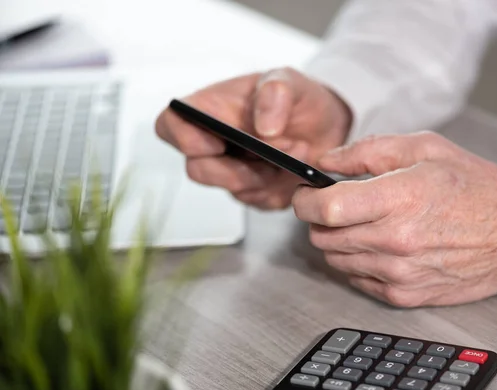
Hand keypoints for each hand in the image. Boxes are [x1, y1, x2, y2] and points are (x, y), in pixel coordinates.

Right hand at [155, 67, 350, 208]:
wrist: (326, 127)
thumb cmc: (298, 99)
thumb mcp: (292, 81)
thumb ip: (276, 92)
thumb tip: (264, 128)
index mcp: (210, 109)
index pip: (170, 124)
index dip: (183, 138)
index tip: (217, 142)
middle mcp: (213, 143)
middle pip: (199, 169)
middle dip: (239, 167)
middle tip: (280, 150)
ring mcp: (231, 171)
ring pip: (234, 189)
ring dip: (269, 174)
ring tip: (298, 150)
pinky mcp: (253, 193)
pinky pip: (260, 201)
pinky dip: (282, 186)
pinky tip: (297, 166)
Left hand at [291, 132, 496, 306]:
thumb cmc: (470, 186)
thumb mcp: (422, 149)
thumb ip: (365, 152)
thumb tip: (325, 161)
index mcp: (398, 199)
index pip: (326, 208)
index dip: (305, 201)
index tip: (305, 195)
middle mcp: (395, 240)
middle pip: (323, 237)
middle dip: (320, 219)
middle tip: (337, 206)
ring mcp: (399, 272)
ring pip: (336, 260)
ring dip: (338, 240)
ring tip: (363, 223)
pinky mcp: (403, 294)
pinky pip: (356, 280)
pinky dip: (356, 262)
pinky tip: (378, 246)